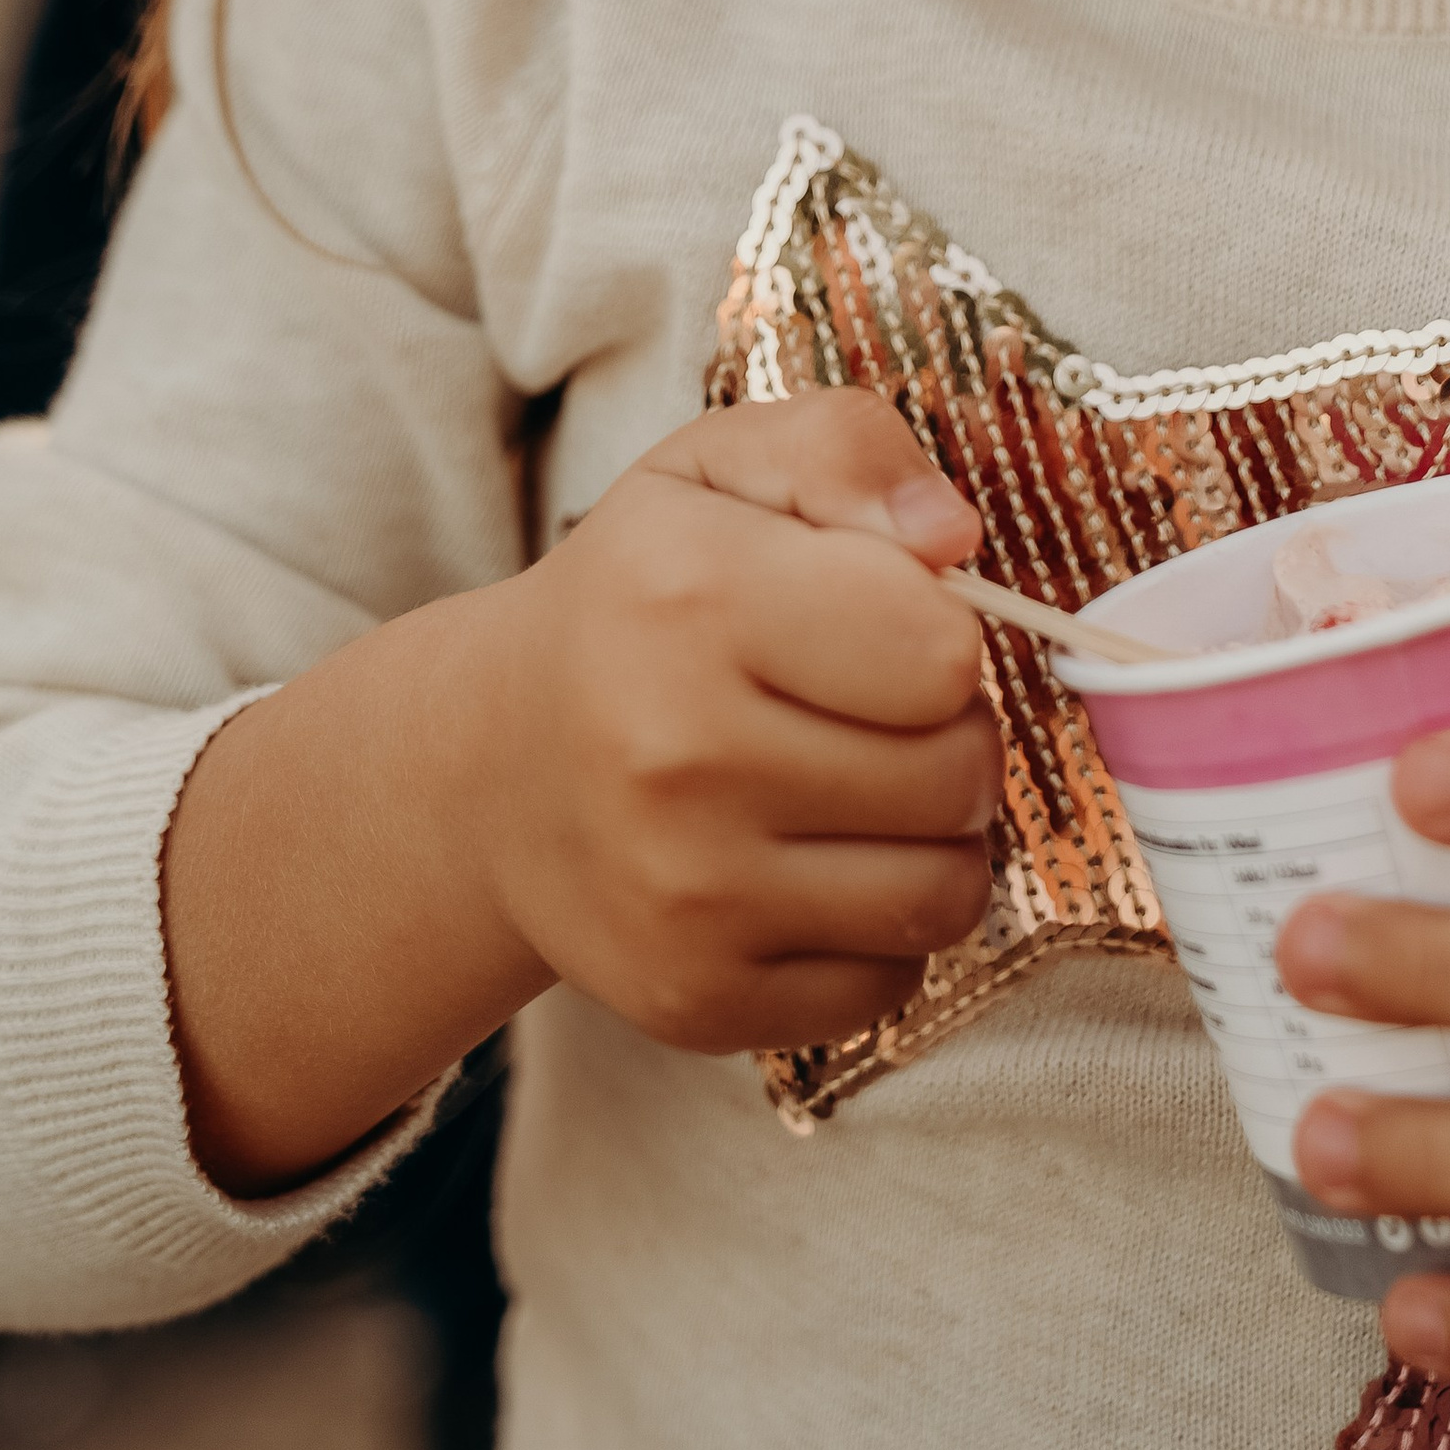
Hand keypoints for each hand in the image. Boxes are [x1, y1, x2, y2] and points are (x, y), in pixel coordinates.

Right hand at [163, 389, 998, 1191]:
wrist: (494, 765)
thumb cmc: (642, 595)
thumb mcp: (722, 468)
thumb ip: (848, 450)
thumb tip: (953, 537)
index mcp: (692, 598)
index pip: (942, 650)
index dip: (940, 630)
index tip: (882, 620)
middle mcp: (676, 756)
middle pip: (956, 772)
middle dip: (947, 730)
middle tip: (872, 707)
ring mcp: (682, 897)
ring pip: (945, 891)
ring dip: (933, 836)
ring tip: (857, 784)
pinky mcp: (693, 999)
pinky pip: (892, 985)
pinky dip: (880, 931)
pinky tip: (813, 867)